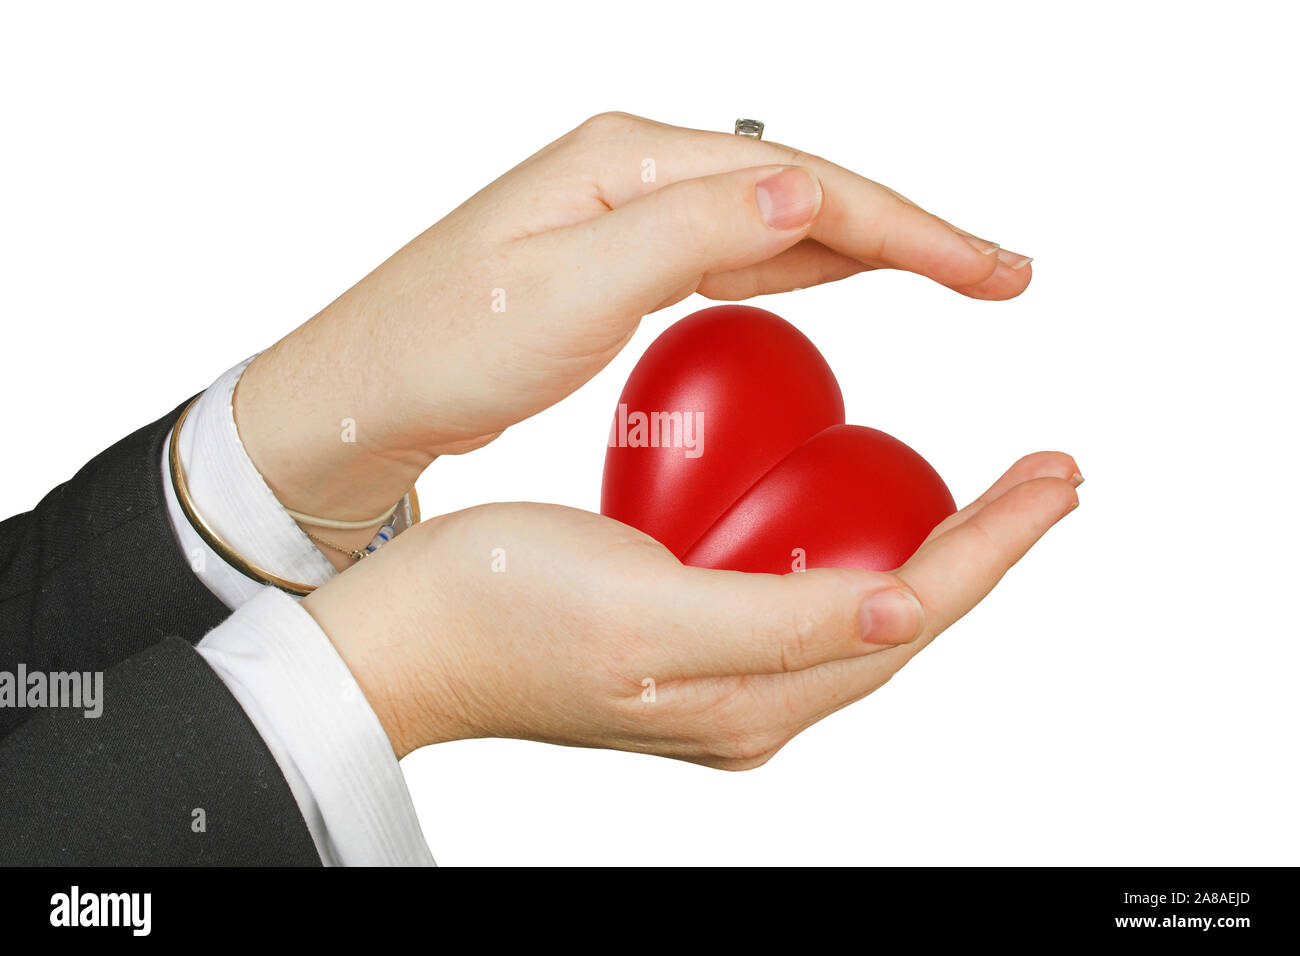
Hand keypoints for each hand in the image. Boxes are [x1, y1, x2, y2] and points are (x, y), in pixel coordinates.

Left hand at [233, 112, 1033, 556]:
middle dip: (910, 229)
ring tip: (956, 274)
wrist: (362, 395)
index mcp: (628, 160)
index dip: (906, 225)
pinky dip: (804, 267)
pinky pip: (738, 254)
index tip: (988, 270)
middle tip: (1002, 273)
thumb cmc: (439, 346)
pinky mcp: (621, 259)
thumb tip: (802, 186)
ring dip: (869, 245)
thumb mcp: (564, 294)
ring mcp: (629, 212)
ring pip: (779, 218)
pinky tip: (841, 279)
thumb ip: (686, 236)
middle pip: (804, 187)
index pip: (800, 180)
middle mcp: (635, 169)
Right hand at [302, 452, 1078, 763]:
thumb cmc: (501, 619)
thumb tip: (906, 613)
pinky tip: (865, 517)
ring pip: (864, 614)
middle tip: (1045, 474)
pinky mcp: (690, 650)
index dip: (993, 548)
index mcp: (752, 703)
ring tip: (985, 494)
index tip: (1052, 477)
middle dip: (985, 549)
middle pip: (906, 620)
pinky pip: (807, 604)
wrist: (405, 637)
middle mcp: (752, 704)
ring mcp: (722, 683)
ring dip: (935, 553)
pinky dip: (860, 556)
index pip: (913, 618)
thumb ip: (783, 624)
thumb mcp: (652, 618)